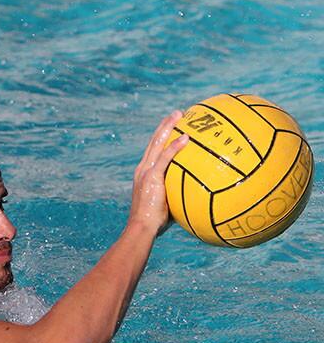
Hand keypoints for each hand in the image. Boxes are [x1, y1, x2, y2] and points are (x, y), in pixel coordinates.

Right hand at [128, 110, 188, 234]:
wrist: (142, 227)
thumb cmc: (155, 224)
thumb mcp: (169, 207)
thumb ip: (181, 197)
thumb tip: (201, 198)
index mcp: (144, 174)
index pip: (153, 151)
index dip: (162, 137)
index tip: (173, 127)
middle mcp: (143, 169)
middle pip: (154, 142)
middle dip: (165, 126)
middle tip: (177, 114)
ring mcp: (146, 172)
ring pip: (157, 143)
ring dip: (168, 127)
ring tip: (180, 115)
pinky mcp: (151, 177)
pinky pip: (165, 157)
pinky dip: (175, 146)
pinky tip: (186, 137)